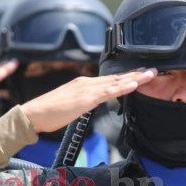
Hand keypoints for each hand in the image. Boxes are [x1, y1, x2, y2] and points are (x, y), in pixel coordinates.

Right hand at [21, 68, 155, 133]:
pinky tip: (134, 84)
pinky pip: (108, 92)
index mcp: (82, 84)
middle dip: (135, 74)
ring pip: (115, 82)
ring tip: (150, 74)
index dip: (125, 77)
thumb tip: (89, 105)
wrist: (33, 114)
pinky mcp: (85, 98)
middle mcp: (86, 83)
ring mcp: (86, 89)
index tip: (139, 75)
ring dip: (135, 78)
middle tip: (152, 70)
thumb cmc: (48, 114)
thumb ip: (81, 103)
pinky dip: (122, 87)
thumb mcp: (69, 107)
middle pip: (115, 78)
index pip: (108, 80)